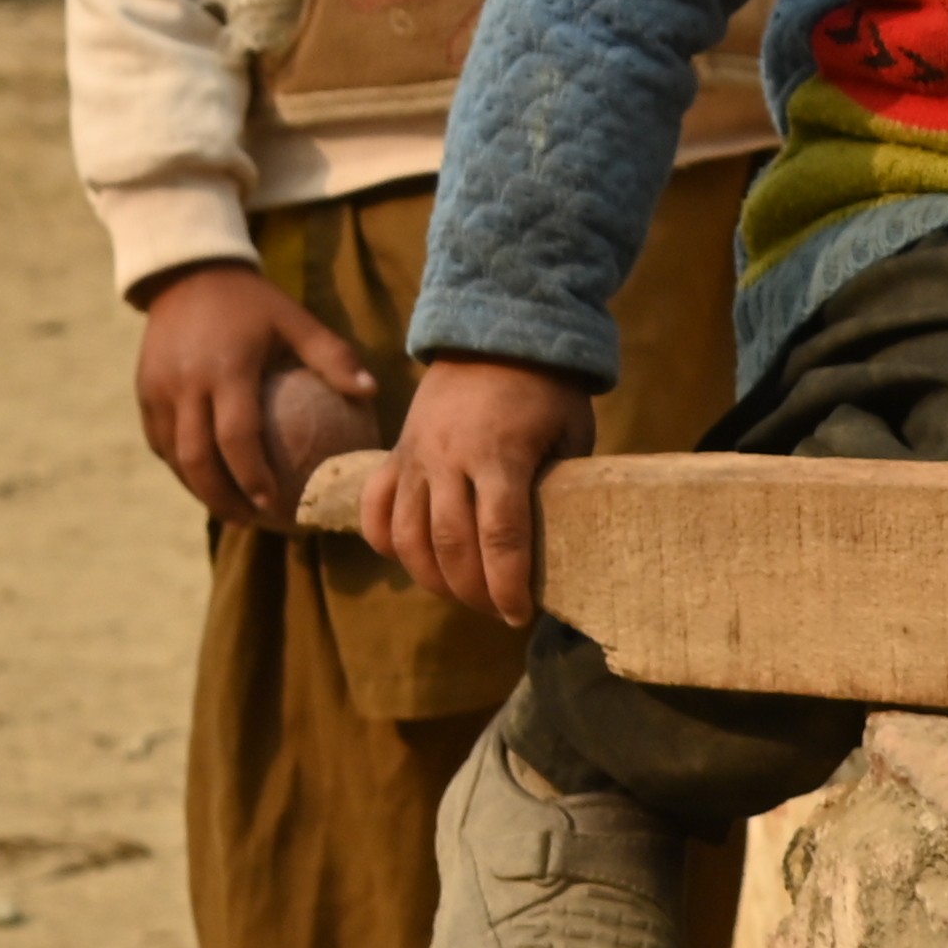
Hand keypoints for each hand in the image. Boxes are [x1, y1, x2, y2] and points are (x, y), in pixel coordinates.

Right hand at [129, 264, 386, 532]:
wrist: (189, 275)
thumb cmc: (254, 304)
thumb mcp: (296, 320)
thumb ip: (332, 356)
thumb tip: (372, 392)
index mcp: (226, 369)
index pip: (237, 437)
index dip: (254, 477)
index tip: (277, 506)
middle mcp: (186, 384)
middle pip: (198, 459)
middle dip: (224, 499)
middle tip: (254, 521)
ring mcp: (158, 391)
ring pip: (175, 457)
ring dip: (201, 490)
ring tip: (234, 512)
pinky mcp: (143, 393)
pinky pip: (161, 443)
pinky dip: (183, 468)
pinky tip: (208, 483)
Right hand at [367, 356, 595, 624]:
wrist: (495, 332)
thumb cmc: (546, 388)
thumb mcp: (571, 432)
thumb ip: (562, 483)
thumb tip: (559, 539)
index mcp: (501, 455)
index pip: (501, 538)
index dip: (508, 585)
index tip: (519, 615)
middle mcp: (450, 460)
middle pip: (451, 546)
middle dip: (473, 591)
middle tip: (495, 610)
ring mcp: (415, 458)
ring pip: (407, 537)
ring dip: (431, 578)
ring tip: (459, 594)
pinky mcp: (395, 454)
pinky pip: (376, 509)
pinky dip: (385, 542)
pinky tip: (409, 561)